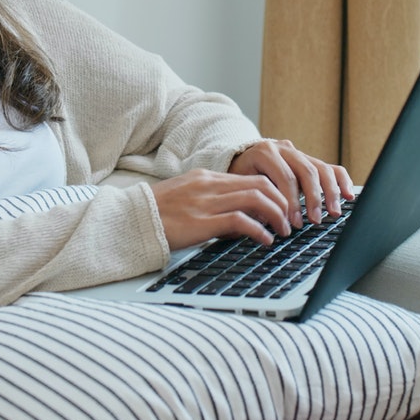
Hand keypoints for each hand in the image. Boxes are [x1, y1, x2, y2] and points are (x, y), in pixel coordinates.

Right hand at [150, 168, 294, 248]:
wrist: (129, 220)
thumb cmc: (156, 215)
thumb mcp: (187, 201)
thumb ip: (213, 204)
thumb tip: (242, 222)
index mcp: (206, 178)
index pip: (251, 178)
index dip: (274, 193)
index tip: (284, 209)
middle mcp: (209, 186)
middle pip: (260, 185)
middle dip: (282, 203)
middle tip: (290, 220)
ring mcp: (205, 202)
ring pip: (256, 199)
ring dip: (276, 216)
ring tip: (283, 231)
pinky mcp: (201, 222)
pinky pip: (240, 221)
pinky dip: (259, 231)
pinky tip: (265, 241)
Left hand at [226, 139, 355, 227]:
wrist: (239, 160)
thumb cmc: (239, 179)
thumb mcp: (241, 188)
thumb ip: (254, 202)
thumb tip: (270, 223)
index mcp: (264, 152)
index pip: (285, 177)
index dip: (292, 202)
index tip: (294, 223)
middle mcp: (284, 149)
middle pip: (307, 171)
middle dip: (313, 199)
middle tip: (315, 220)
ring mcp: (298, 153)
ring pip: (321, 168)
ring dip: (330, 193)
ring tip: (334, 213)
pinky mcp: (309, 160)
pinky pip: (330, 168)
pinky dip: (341, 181)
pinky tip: (348, 195)